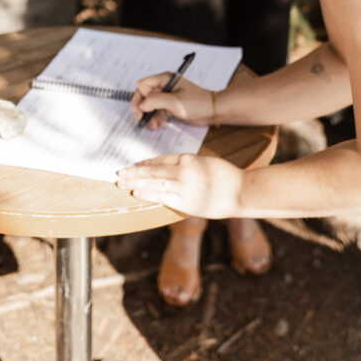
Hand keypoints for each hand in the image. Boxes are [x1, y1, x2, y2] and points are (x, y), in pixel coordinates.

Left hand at [116, 153, 243, 217]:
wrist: (241, 191)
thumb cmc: (226, 177)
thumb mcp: (205, 163)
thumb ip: (188, 166)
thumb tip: (172, 171)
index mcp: (188, 159)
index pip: (161, 160)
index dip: (146, 163)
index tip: (135, 165)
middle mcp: (183, 170)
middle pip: (152, 170)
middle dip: (134, 172)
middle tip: (120, 173)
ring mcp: (183, 186)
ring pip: (153, 182)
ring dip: (135, 182)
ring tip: (122, 182)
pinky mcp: (185, 201)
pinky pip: (162, 196)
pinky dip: (147, 193)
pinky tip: (136, 192)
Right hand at [131, 74, 212, 128]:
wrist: (212, 112)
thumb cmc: (197, 102)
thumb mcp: (175, 102)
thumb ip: (155, 101)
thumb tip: (141, 104)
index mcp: (164, 79)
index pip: (143, 85)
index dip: (140, 98)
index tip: (141, 111)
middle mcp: (164, 86)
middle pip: (144, 96)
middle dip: (142, 109)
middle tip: (141, 120)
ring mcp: (166, 97)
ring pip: (149, 106)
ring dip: (149, 117)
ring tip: (155, 126)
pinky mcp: (169, 106)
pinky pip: (156, 112)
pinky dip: (155, 119)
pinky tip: (160, 125)